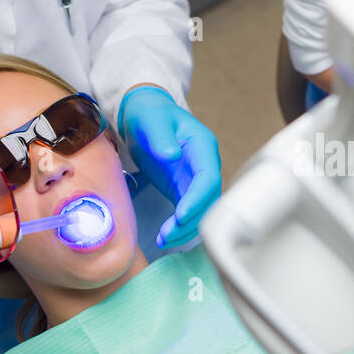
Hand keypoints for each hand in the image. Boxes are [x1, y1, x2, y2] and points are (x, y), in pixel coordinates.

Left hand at [118, 85, 221, 249]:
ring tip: (163, 239)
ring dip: (185, 228)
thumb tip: (171, 155)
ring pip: (201, 210)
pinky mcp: (185, 189)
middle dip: (191, 220)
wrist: (145, 115)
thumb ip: (161, 136)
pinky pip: (188, 212)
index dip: (197, 198)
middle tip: (168, 234)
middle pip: (208, 199)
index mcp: (202, 146)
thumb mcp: (152, 120)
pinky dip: (179, 226)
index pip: (208, 177)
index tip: (181, 215)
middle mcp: (205, 164)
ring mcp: (196, 178)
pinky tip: (165, 236)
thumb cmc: (149, 114)